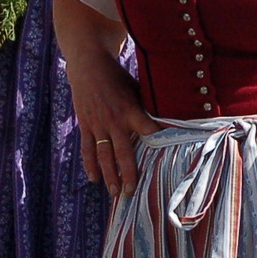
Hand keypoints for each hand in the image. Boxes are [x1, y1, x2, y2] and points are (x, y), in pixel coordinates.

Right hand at [69, 58, 162, 195]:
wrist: (88, 65)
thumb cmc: (118, 76)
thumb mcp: (138, 88)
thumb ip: (149, 105)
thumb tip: (171, 118)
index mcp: (131, 110)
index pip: (149, 131)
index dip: (160, 144)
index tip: (170, 160)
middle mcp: (115, 121)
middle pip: (124, 152)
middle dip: (129, 173)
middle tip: (132, 191)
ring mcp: (98, 124)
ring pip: (104, 155)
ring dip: (109, 175)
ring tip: (115, 192)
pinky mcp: (86, 125)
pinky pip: (88, 148)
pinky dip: (90, 164)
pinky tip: (94, 179)